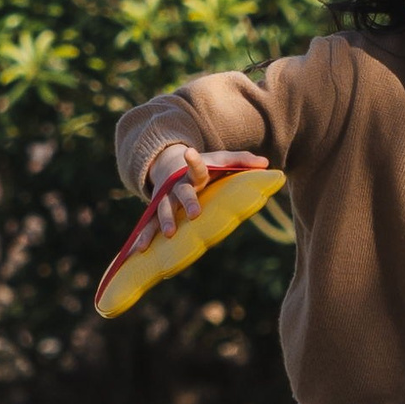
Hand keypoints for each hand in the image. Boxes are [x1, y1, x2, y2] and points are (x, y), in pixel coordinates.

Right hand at [141, 142, 261, 237]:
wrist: (169, 163)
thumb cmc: (204, 166)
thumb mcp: (221, 160)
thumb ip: (242, 160)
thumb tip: (266, 163)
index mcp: (194, 173)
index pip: (197, 166)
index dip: (194, 160)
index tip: (189, 152)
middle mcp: (177, 185)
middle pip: (181, 193)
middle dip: (187, 202)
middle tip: (195, 214)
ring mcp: (165, 198)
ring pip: (162, 209)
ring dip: (164, 221)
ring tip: (169, 234)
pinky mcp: (155, 211)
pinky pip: (148, 225)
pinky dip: (143, 236)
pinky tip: (138, 250)